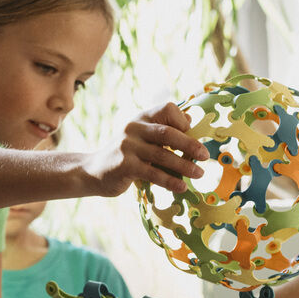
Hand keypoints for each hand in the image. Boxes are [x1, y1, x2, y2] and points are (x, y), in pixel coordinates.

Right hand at [86, 102, 206, 195]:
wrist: (93, 171)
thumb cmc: (127, 155)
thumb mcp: (144, 138)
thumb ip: (164, 130)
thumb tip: (191, 121)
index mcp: (142, 117)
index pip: (168, 109)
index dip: (183, 121)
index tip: (193, 134)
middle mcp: (134, 127)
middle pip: (167, 132)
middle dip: (190, 144)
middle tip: (205, 156)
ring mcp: (128, 146)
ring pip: (162, 155)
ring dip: (184, 166)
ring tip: (199, 174)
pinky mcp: (124, 165)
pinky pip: (152, 173)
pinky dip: (170, 181)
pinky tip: (182, 187)